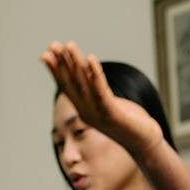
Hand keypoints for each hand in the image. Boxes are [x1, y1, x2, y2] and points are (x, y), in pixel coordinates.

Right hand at [40, 41, 163, 156]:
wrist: (144, 144)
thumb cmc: (129, 124)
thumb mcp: (109, 106)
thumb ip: (99, 93)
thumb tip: (91, 75)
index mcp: (84, 109)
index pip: (66, 86)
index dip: (55, 70)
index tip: (46, 53)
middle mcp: (87, 111)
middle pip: (72, 83)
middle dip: (61, 63)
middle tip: (53, 44)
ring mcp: (98, 113)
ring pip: (84, 84)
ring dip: (76, 63)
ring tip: (69, 45)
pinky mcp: (112, 114)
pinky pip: (101, 91)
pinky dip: (95, 74)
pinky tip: (91, 58)